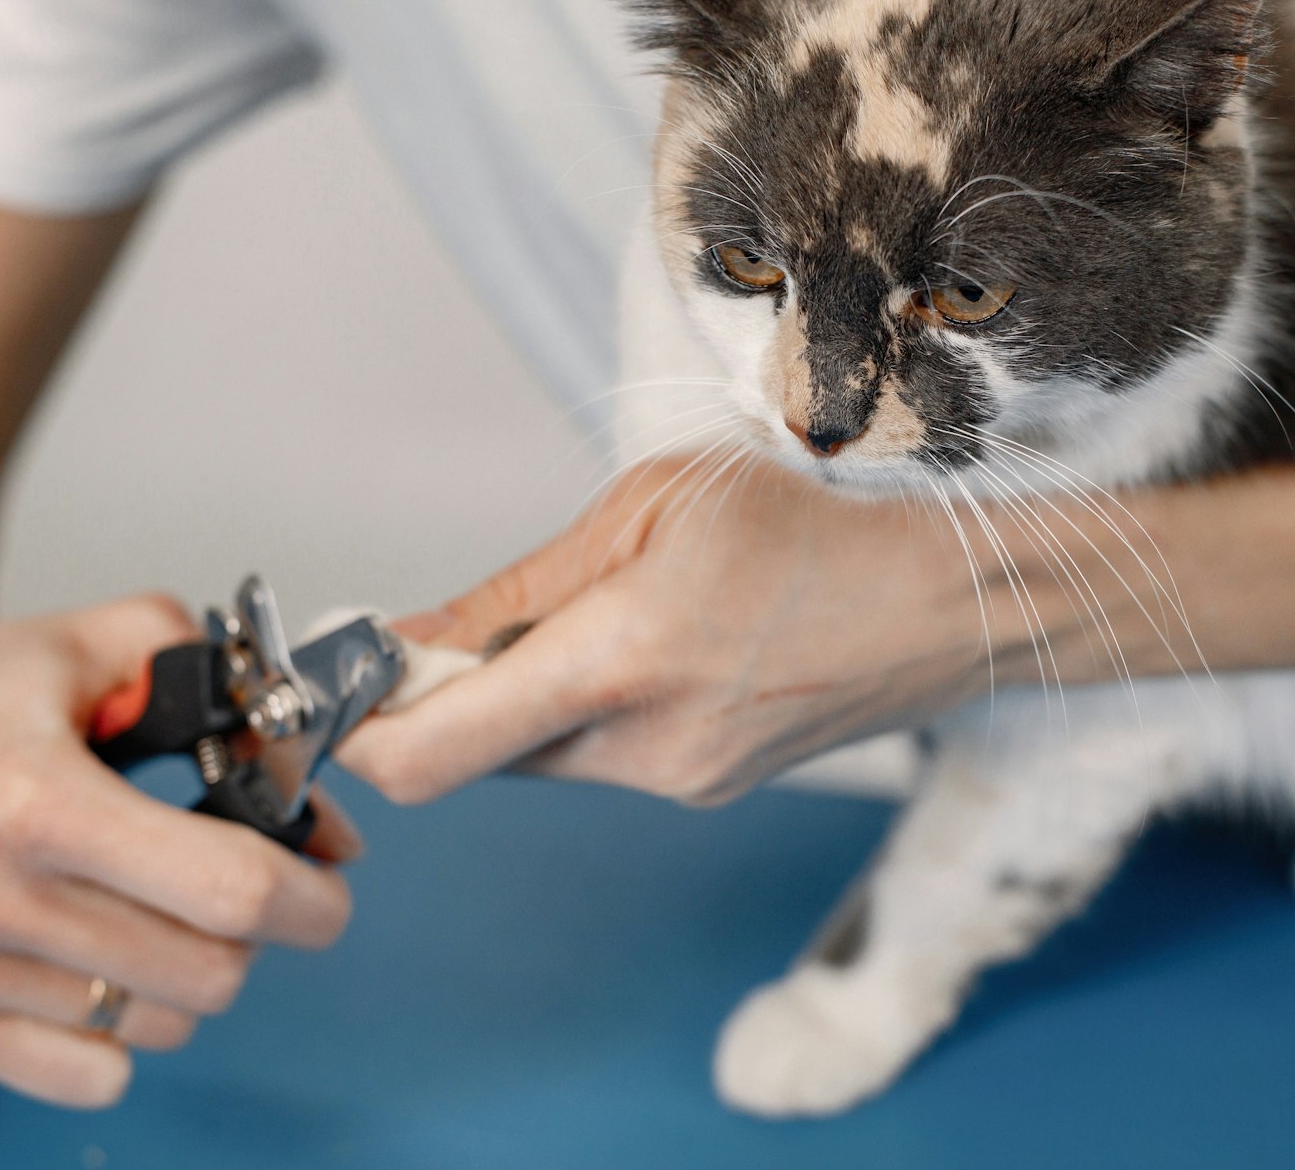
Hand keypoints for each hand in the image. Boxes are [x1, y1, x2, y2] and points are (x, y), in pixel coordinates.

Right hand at [0, 588, 358, 1106]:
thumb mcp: (119, 640)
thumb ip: (242, 703)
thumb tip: (326, 821)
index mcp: (35, 795)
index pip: (226, 889)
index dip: (309, 892)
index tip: (326, 878)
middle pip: (206, 972)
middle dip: (257, 930)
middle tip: (243, 882)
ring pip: (159, 1024)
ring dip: (187, 972)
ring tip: (157, 900)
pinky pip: (87, 1073)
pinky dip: (125, 1027)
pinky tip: (113, 956)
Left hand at [338, 457, 1027, 805]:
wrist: (948, 601)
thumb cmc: (816, 524)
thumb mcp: (652, 505)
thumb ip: (516, 590)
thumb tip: (404, 643)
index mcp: (621, 659)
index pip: (428, 754)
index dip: (358, 729)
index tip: (346, 679)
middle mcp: (646, 747)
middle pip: (476, 754)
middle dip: (454, 694)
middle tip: (494, 617)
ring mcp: (681, 780)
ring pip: (539, 756)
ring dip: (531, 697)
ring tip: (617, 614)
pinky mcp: (706, 788)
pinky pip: (603, 757)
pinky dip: (592, 710)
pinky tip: (666, 645)